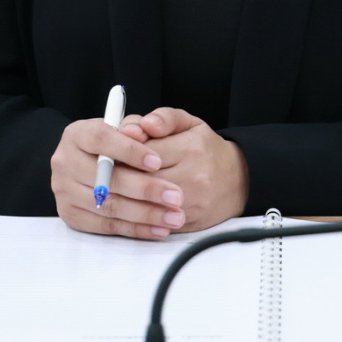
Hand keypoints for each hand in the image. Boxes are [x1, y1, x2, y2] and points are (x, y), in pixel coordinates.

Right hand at [50, 116, 187, 238]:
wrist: (95, 164)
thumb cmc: (118, 143)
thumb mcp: (128, 127)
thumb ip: (139, 126)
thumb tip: (146, 129)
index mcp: (77, 134)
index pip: (101, 139)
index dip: (130, 151)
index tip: (158, 162)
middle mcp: (65, 162)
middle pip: (106, 179)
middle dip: (146, 189)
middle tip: (176, 196)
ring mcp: (65, 191)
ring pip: (108, 206)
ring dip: (145, 214)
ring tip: (174, 216)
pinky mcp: (71, 215)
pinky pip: (106, 226)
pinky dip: (136, 229)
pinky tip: (159, 229)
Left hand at [118, 107, 248, 231]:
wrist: (237, 180)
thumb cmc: (205, 149)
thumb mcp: (189, 123)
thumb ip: (164, 118)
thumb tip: (143, 125)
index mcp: (191, 147)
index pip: (146, 151)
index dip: (123, 152)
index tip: (110, 151)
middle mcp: (194, 176)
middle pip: (143, 179)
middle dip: (120, 175)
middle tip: (104, 171)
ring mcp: (192, 203)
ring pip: (146, 203)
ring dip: (125, 196)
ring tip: (113, 188)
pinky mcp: (187, 222)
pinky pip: (154, 221)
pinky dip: (137, 214)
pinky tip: (127, 205)